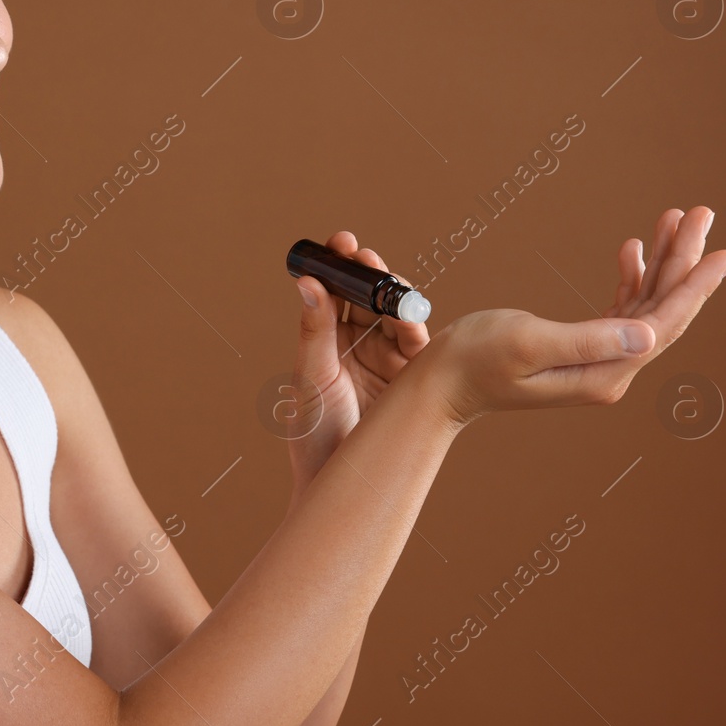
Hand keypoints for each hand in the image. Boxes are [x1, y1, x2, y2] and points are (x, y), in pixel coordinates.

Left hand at [285, 232, 429, 490]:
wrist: (338, 484)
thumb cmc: (313, 434)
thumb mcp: (311, 377)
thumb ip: (314, 330)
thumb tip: (306, 281)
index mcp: (328, 339)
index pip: (337, 292)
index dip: (341, 265)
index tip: (342, 241)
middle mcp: (359, 345)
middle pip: (370, 298)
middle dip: (372, 275)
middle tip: (367, 259)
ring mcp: (388, 361)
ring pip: (397, 318)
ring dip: (395, 301)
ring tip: (390, 294)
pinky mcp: (413, 380)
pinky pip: (418, 347)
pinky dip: (415, 331)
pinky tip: (411, 324)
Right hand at [423, 205, 725, 428]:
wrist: (441, 383)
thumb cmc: (474, 360)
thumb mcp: (527, 343)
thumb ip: (588, 340)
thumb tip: (648, 336)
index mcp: (604, 373)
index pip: (664, 324)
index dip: (697, 285)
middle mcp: (609, 370)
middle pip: (662, 310)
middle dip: (685, 261)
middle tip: (702, 214)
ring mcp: (597, 361)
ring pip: (645, 304)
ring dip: (662, 262)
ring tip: (676, 219)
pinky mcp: (581, 348)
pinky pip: (621, 309)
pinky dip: (632, 277)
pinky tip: (633, 249)